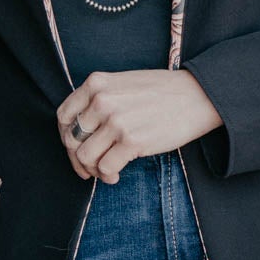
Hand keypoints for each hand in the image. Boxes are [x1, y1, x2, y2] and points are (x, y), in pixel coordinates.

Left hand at [57, 68, 224, 182]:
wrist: (196, 96)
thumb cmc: (160, 92)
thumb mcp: (122, 83)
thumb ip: (98, 99)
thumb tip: (78, 133)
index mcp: (96, 83)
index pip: (63, 116)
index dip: (66, 137)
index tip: (75, 148)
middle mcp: (102, 100)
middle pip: (72, 139)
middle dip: (79, 158)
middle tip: (91, 167)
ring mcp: (116, 120)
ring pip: (85, 156)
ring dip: (93, 169)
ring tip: (106, 170)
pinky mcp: (132, 140)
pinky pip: (105, 167)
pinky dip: (108, 176)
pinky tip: (116, 175)